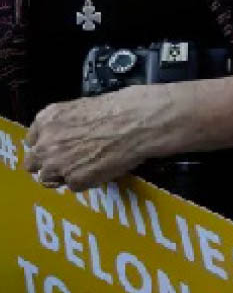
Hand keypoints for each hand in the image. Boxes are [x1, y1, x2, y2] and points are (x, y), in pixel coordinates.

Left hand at [25, 86, 178, 190]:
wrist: (140, 122)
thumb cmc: (122, 108)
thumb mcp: (85, 106)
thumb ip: (67, 123)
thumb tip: (70, 133)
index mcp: (47, 120)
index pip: (32, 141)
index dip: (47, 145)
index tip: (57, 148)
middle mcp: (46, 143)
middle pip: (33, 163)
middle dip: (49, 164)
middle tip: (69, 162)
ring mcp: (57, 164)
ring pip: (48, 179)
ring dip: (64, 175)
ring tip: (86, 168)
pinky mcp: (75, 180)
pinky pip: (74, 186)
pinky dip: (86, 180)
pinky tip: (102, 169)